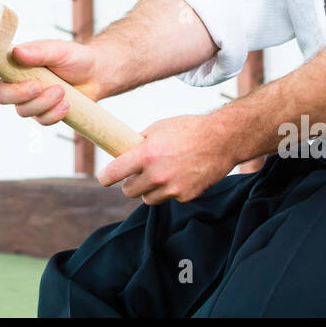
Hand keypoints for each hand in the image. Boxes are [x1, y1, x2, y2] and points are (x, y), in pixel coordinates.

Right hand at [0, 39, 105, 125]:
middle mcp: (19, 82)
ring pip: (23, 111)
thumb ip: (39, 52)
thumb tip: (18, 53)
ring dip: (43, 103)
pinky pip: (41, 121)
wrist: (97, 74)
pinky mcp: (44, 113)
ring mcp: (31, 100)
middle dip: (19, 94)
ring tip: (62, 90)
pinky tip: (66, 104)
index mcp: (16, 63)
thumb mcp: (59, 50)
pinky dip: (53, 114)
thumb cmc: (75, 57)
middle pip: (2, 96)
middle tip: (38, 86)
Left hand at [97, 113, 234, 204]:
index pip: (114, 173)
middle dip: (130, 183)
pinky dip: (170, 190)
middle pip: (128, 191)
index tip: (104, 178)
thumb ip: (139, 142)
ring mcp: (172, 188)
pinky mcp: (185, 196)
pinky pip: (168, 197)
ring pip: (147, 198)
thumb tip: (123, 150)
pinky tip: (180, 175)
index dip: (105, 177)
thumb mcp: (159, 128)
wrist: (222, 139)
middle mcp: (157, 174)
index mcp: (147, 154)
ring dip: (149, 189)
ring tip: (160, 173)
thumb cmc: (189, 129)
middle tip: (136, 174)